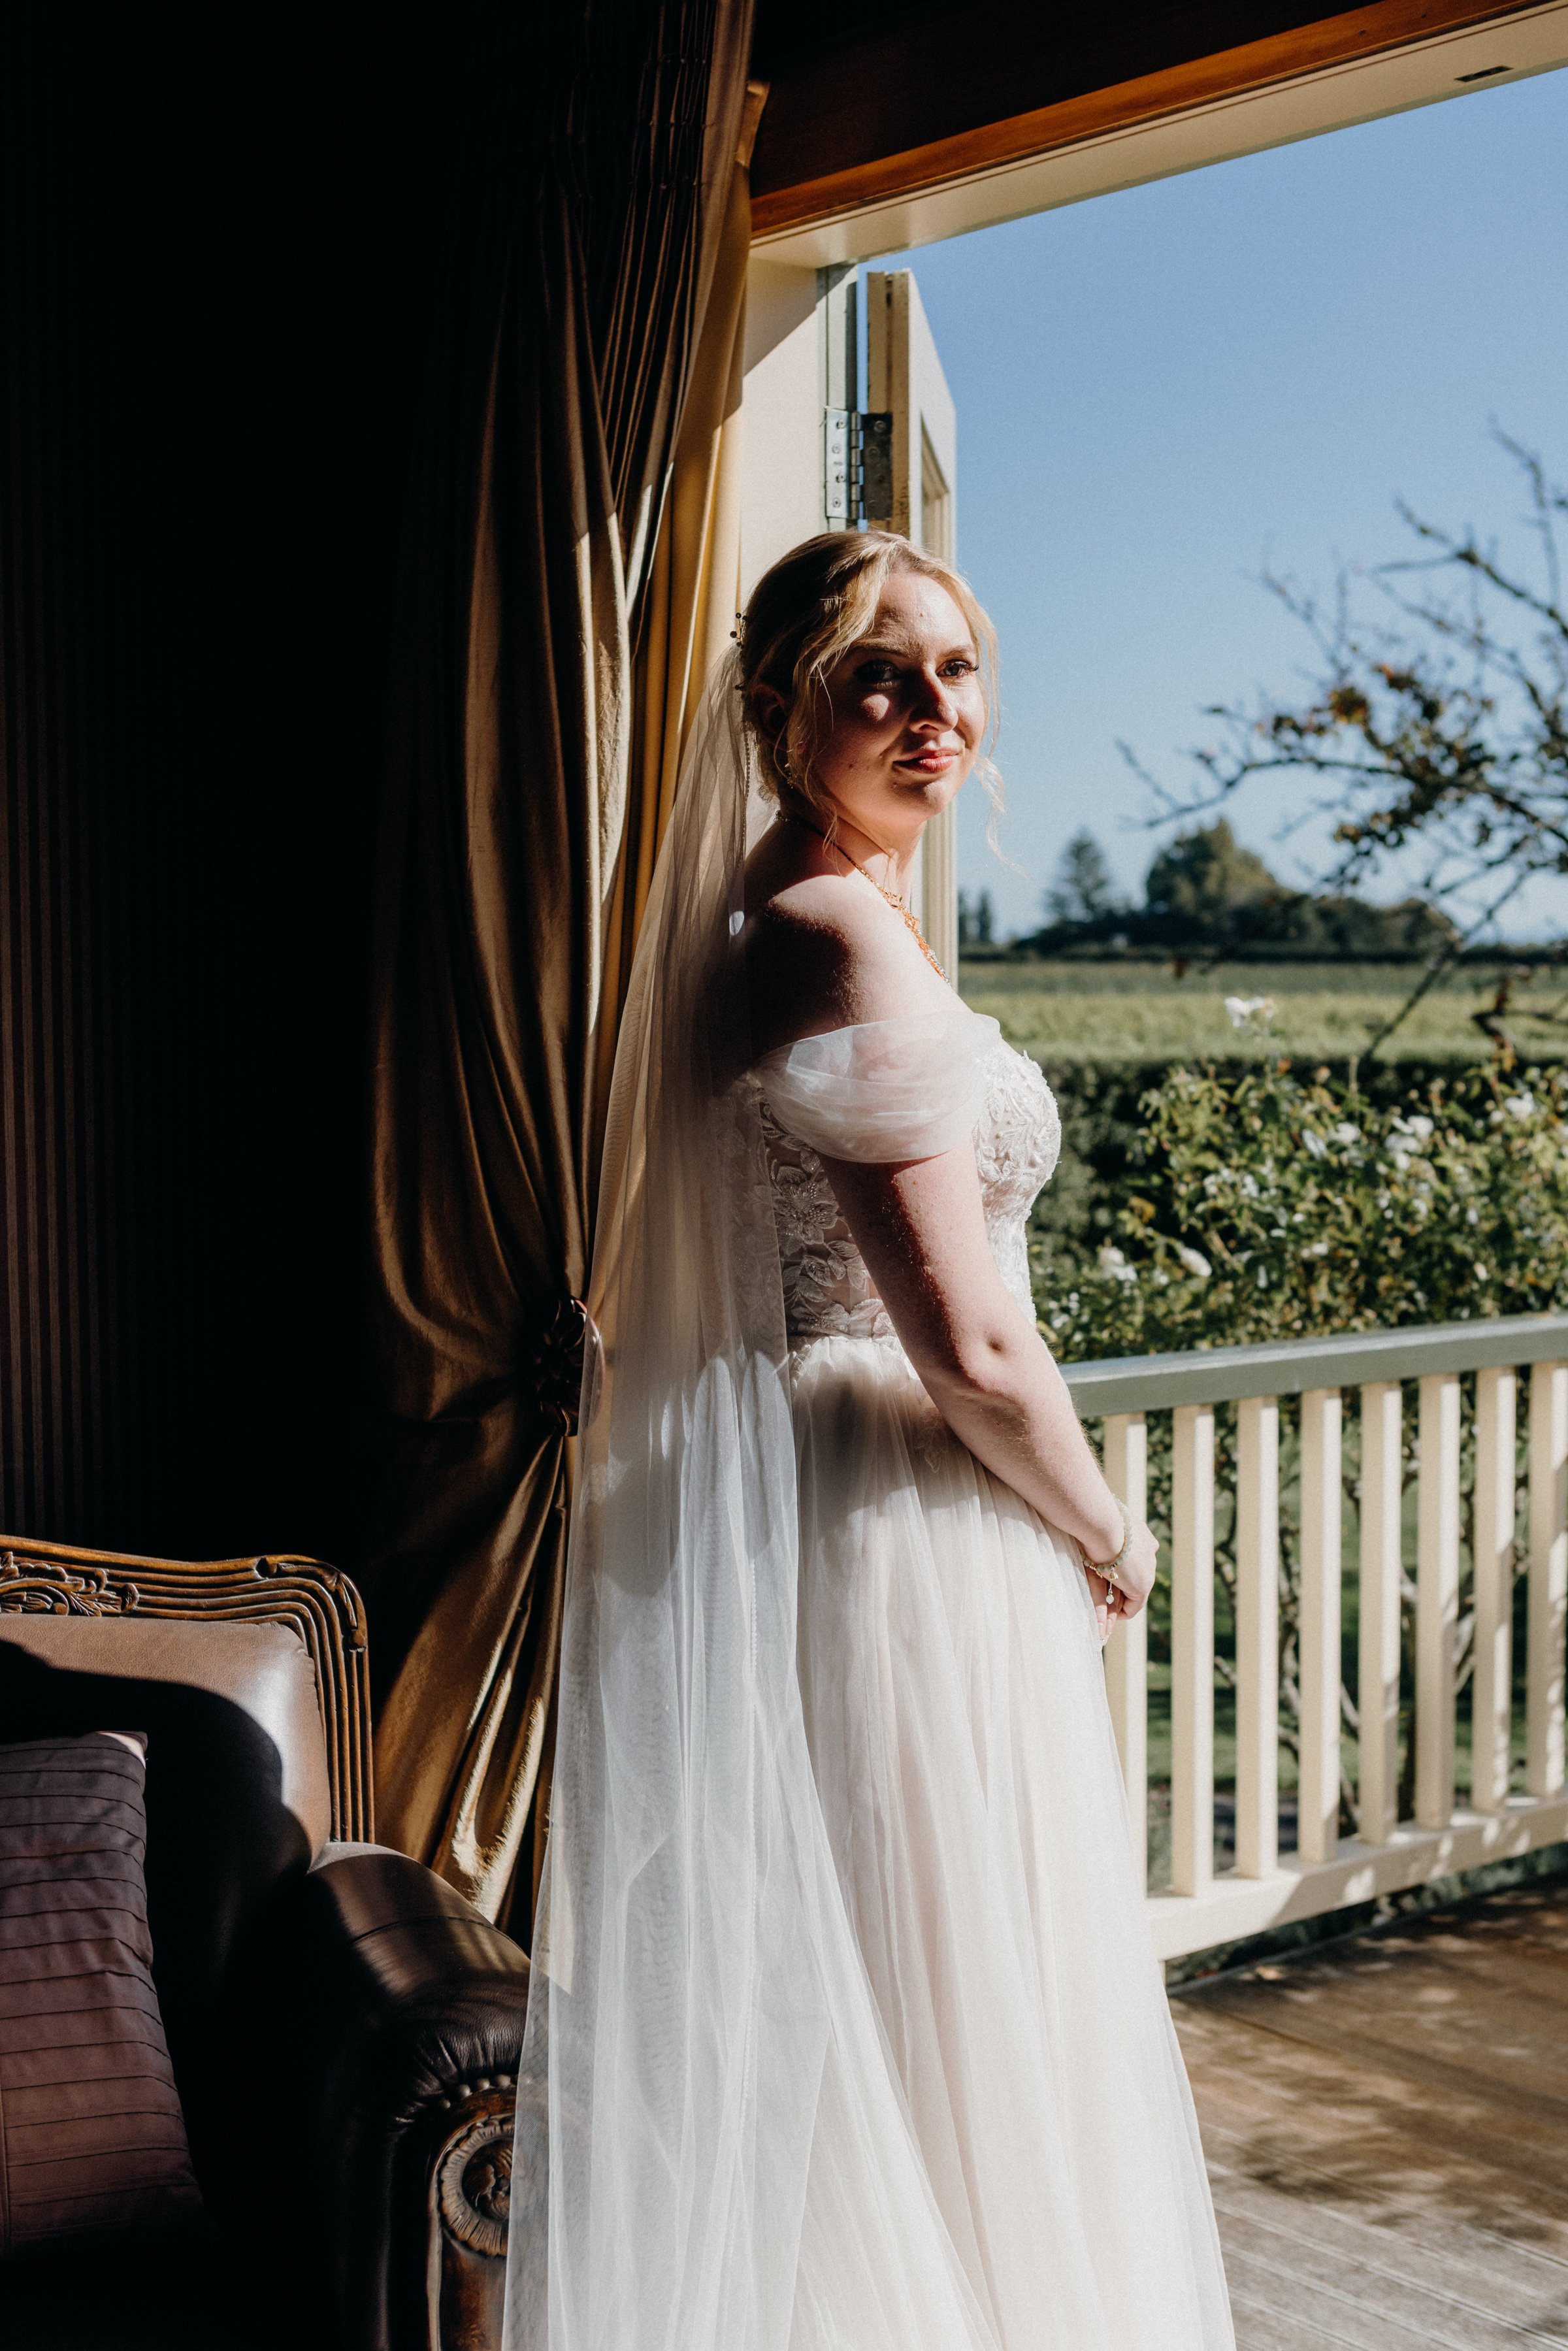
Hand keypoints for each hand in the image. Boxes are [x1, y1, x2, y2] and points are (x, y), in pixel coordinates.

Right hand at [1085, 1517, 1157, 1641]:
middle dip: (1122, 1586)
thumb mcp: (1096, 1521)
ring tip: (1106, 1612)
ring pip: (1134, 1590)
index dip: (1119, 1566)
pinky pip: (1134, 1605)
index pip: (1131, 1554)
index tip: (1106, 1573)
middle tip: (1108, 1597)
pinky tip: (1108, 1617)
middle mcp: (1148, 1550)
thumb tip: (1078, 1518)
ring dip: (1120, 1601)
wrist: (1101, 1523)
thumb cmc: (1091, 1517)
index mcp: (1139, 1532)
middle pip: (1134, 1574)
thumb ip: (1095, 1528)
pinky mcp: (1143, 1585)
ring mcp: (1148, 1568)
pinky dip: (1122, 1612)